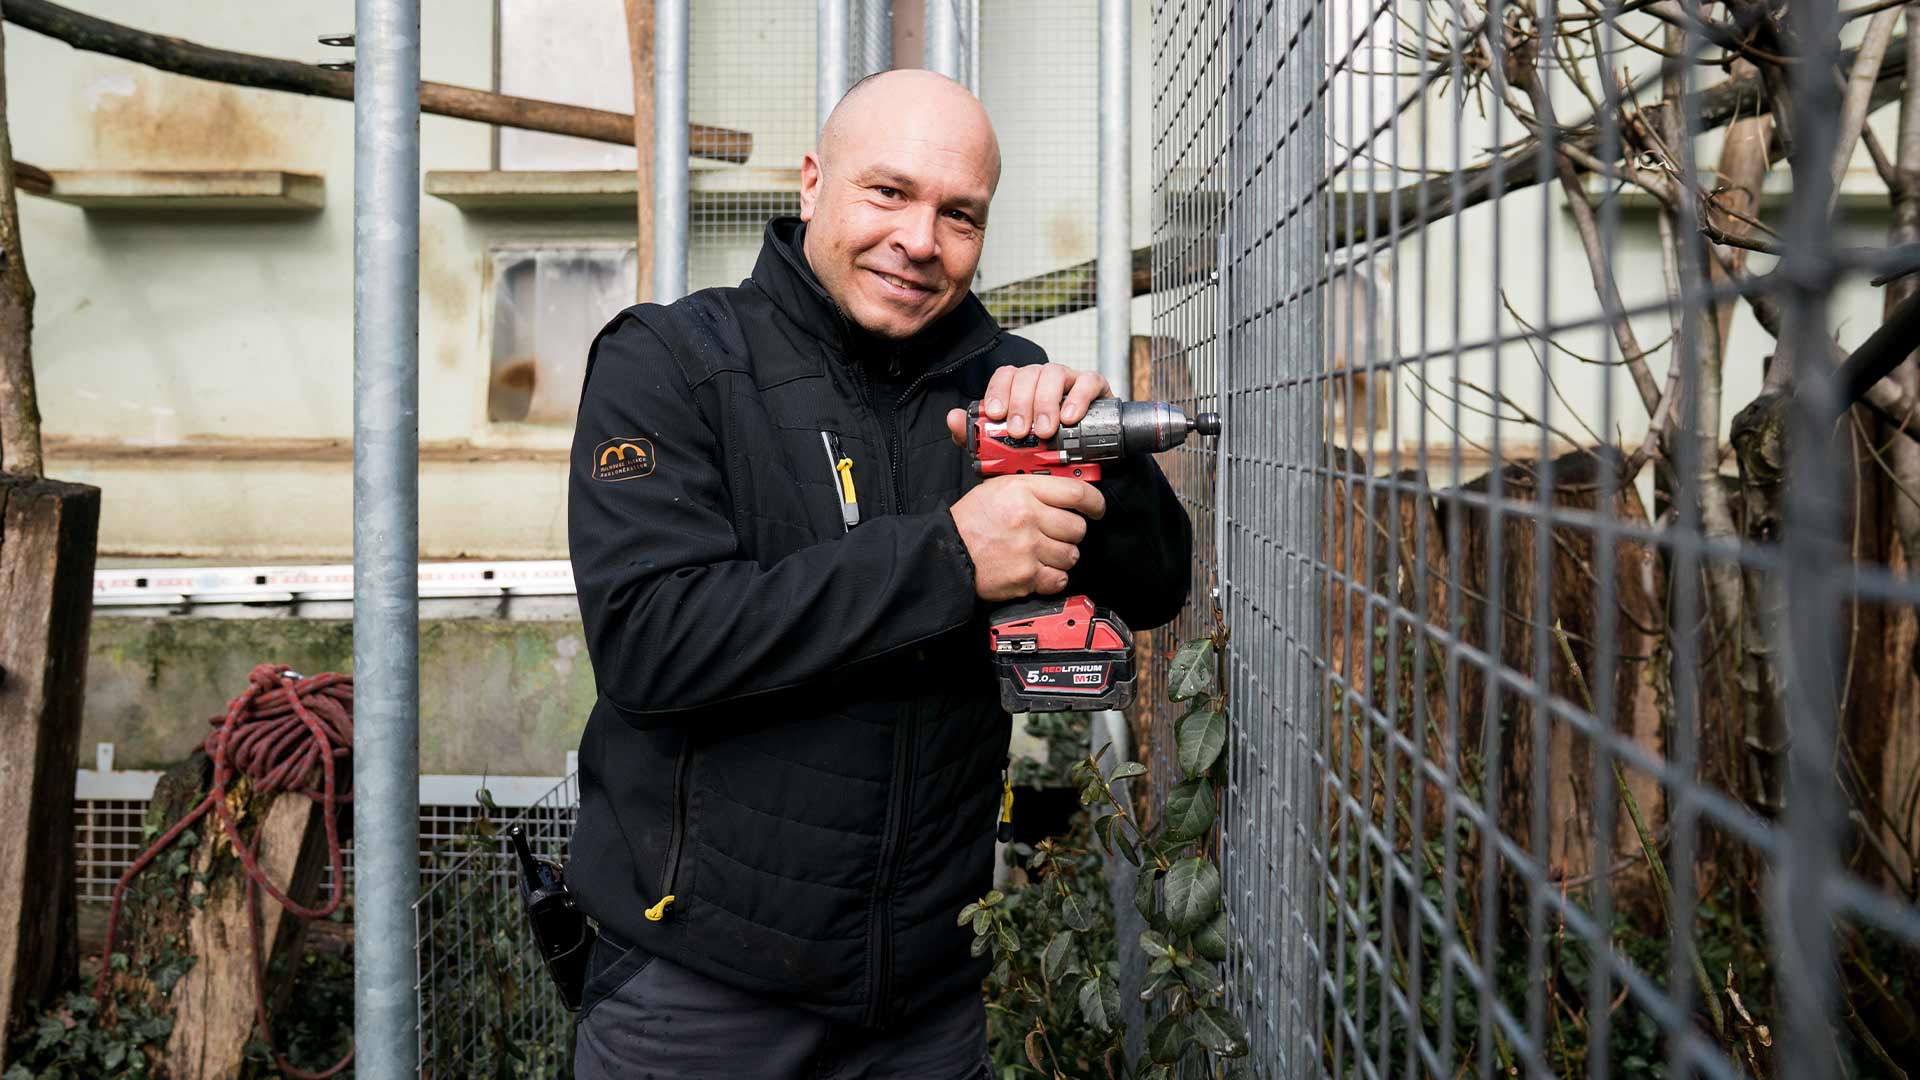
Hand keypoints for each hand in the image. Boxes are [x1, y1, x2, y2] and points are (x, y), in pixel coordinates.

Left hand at [945, 363, 1111, 446]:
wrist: (1084, 463)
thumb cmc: (1045, 451)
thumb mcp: (1009, 449)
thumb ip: (978, 436)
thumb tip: (953, 419)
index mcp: (1021, 387)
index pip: (1005, 375)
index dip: (998, 391)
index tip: (996, 415)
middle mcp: (1043, 379)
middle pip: (1028, 374)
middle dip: (1021, 403)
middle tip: (1021, 432)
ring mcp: (1069, 380)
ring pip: (1053, 373)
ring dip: (1046, 402)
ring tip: (1045, 430)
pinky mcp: (1095, 388)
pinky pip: (1087, 381)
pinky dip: (1078, 397)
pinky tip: (1071, 418)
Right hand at [948, 475, 1106, 600]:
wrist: (947, 553)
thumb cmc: (970, 521)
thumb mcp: (998, 488)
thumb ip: (1032, 488)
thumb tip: (1065, 493)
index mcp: (1022, 490)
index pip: (1076, 493)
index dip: (1095, 503)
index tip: (1097, 509)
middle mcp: (1028, 517)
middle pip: (1078, 528)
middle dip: (1072, 534)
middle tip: (1057, 535)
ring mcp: (1028, 548)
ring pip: (1071, 555)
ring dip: (1062, 557)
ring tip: (1044, 554)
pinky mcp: (1026, 575)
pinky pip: (1058, 579)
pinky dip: (1053, 578)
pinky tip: (1039, 570)